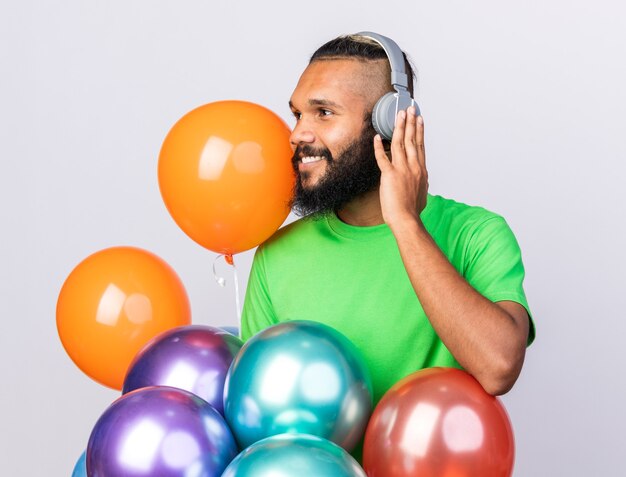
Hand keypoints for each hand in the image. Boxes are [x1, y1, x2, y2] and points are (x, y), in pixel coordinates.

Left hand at [373, 106, 427, 230]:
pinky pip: (383, 157)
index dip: (419, 131)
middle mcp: (413, 167)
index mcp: (421, 170)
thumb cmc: (412, 211)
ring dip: (400, 127)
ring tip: (400, 115)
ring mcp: (402, 170)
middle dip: (411, 122)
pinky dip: (378, 147)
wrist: (406, 219)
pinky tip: (376, 137)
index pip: (420, 146)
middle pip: (412, 140)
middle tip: (410, 109)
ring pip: (400, 144)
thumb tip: (423, 182)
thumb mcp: (422, 194)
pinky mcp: (389, 175)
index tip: (419, 119)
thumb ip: (422, 184)